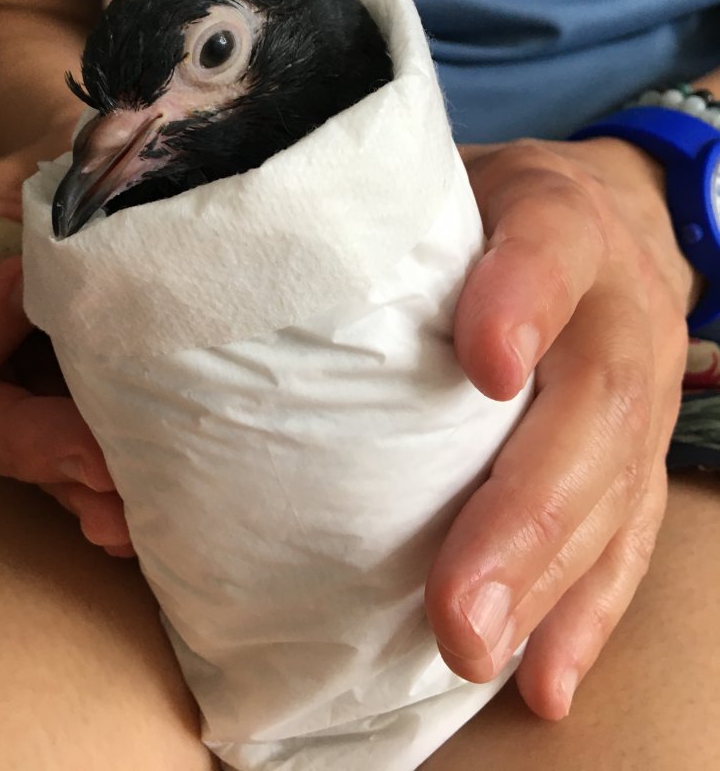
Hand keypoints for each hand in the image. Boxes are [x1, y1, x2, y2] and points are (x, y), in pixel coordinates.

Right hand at [0, 146, 131, 555]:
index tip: (24, 286)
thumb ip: (61, 180)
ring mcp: (20, 391)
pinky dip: (105, 496)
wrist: (131, 183)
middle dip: (22, 441)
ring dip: (72, 487)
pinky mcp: (75, 416)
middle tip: (93, 454)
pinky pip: (75, 471)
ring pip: (22, 461)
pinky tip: (143, 522)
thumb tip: (109, 180)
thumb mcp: (63, 156)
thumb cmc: (86, 161)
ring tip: (126, 515)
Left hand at [424, 137, 693, 719]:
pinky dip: (582, 612)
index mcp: (558, 215)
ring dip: (548, 583)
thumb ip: (367, 220)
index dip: (524, 300)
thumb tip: (213, 292)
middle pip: (597, 400)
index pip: (550, 245)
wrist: (598, 224)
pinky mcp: (642, 455)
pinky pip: (628, 538)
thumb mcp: (434, 182)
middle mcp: (618, 304)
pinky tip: (542, 675)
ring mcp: (644, 387)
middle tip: (458, 606)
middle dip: (527, 510)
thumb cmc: (483, 209)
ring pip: (619, 488)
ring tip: (476, 653)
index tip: (485, 363)